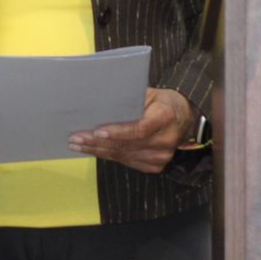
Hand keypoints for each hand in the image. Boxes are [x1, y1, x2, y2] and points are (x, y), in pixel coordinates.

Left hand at [71, 88, 194, 173]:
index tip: (96, 132)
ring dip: (98, 151)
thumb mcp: (151, 93)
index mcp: (165, 117)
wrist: (185, 117)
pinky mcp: (157, 166)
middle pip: (126, 145)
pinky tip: (95, 151)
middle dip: (97, 143)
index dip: (117, 132)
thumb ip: (130, 100)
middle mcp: (165, 139)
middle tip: (75, 139)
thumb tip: (101, 105)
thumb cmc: (163, 102)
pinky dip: (109, 156)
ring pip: (123, 156)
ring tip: (78, 145)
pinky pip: (127, 162)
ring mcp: (162, 156)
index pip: (139, 129)